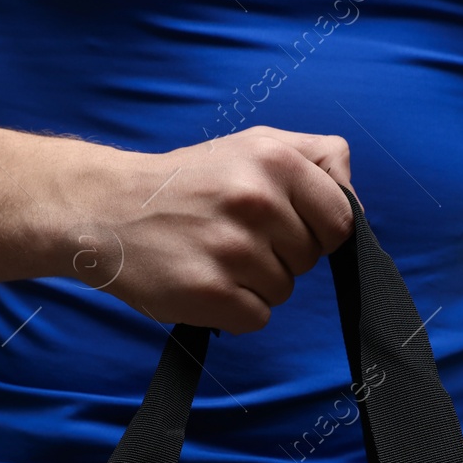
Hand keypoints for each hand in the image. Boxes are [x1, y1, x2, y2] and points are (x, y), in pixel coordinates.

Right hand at [75, 125, 357, 334]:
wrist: (106, 209)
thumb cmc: (188, 182)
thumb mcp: (253, 144)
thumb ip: (317, 157)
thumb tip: (357, 200)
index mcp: (274, 159)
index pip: (341, 220)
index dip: (318, 230)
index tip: (284, 226)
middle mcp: (256, 200)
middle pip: (311, 258)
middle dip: (281, 254)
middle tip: (233, 235)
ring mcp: (233, 248)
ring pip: (284, 290)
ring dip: (255, 283)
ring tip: (213, 255)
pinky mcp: (210, 292)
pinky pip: (257, 318)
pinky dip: (234, 309)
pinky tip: (204, 280)